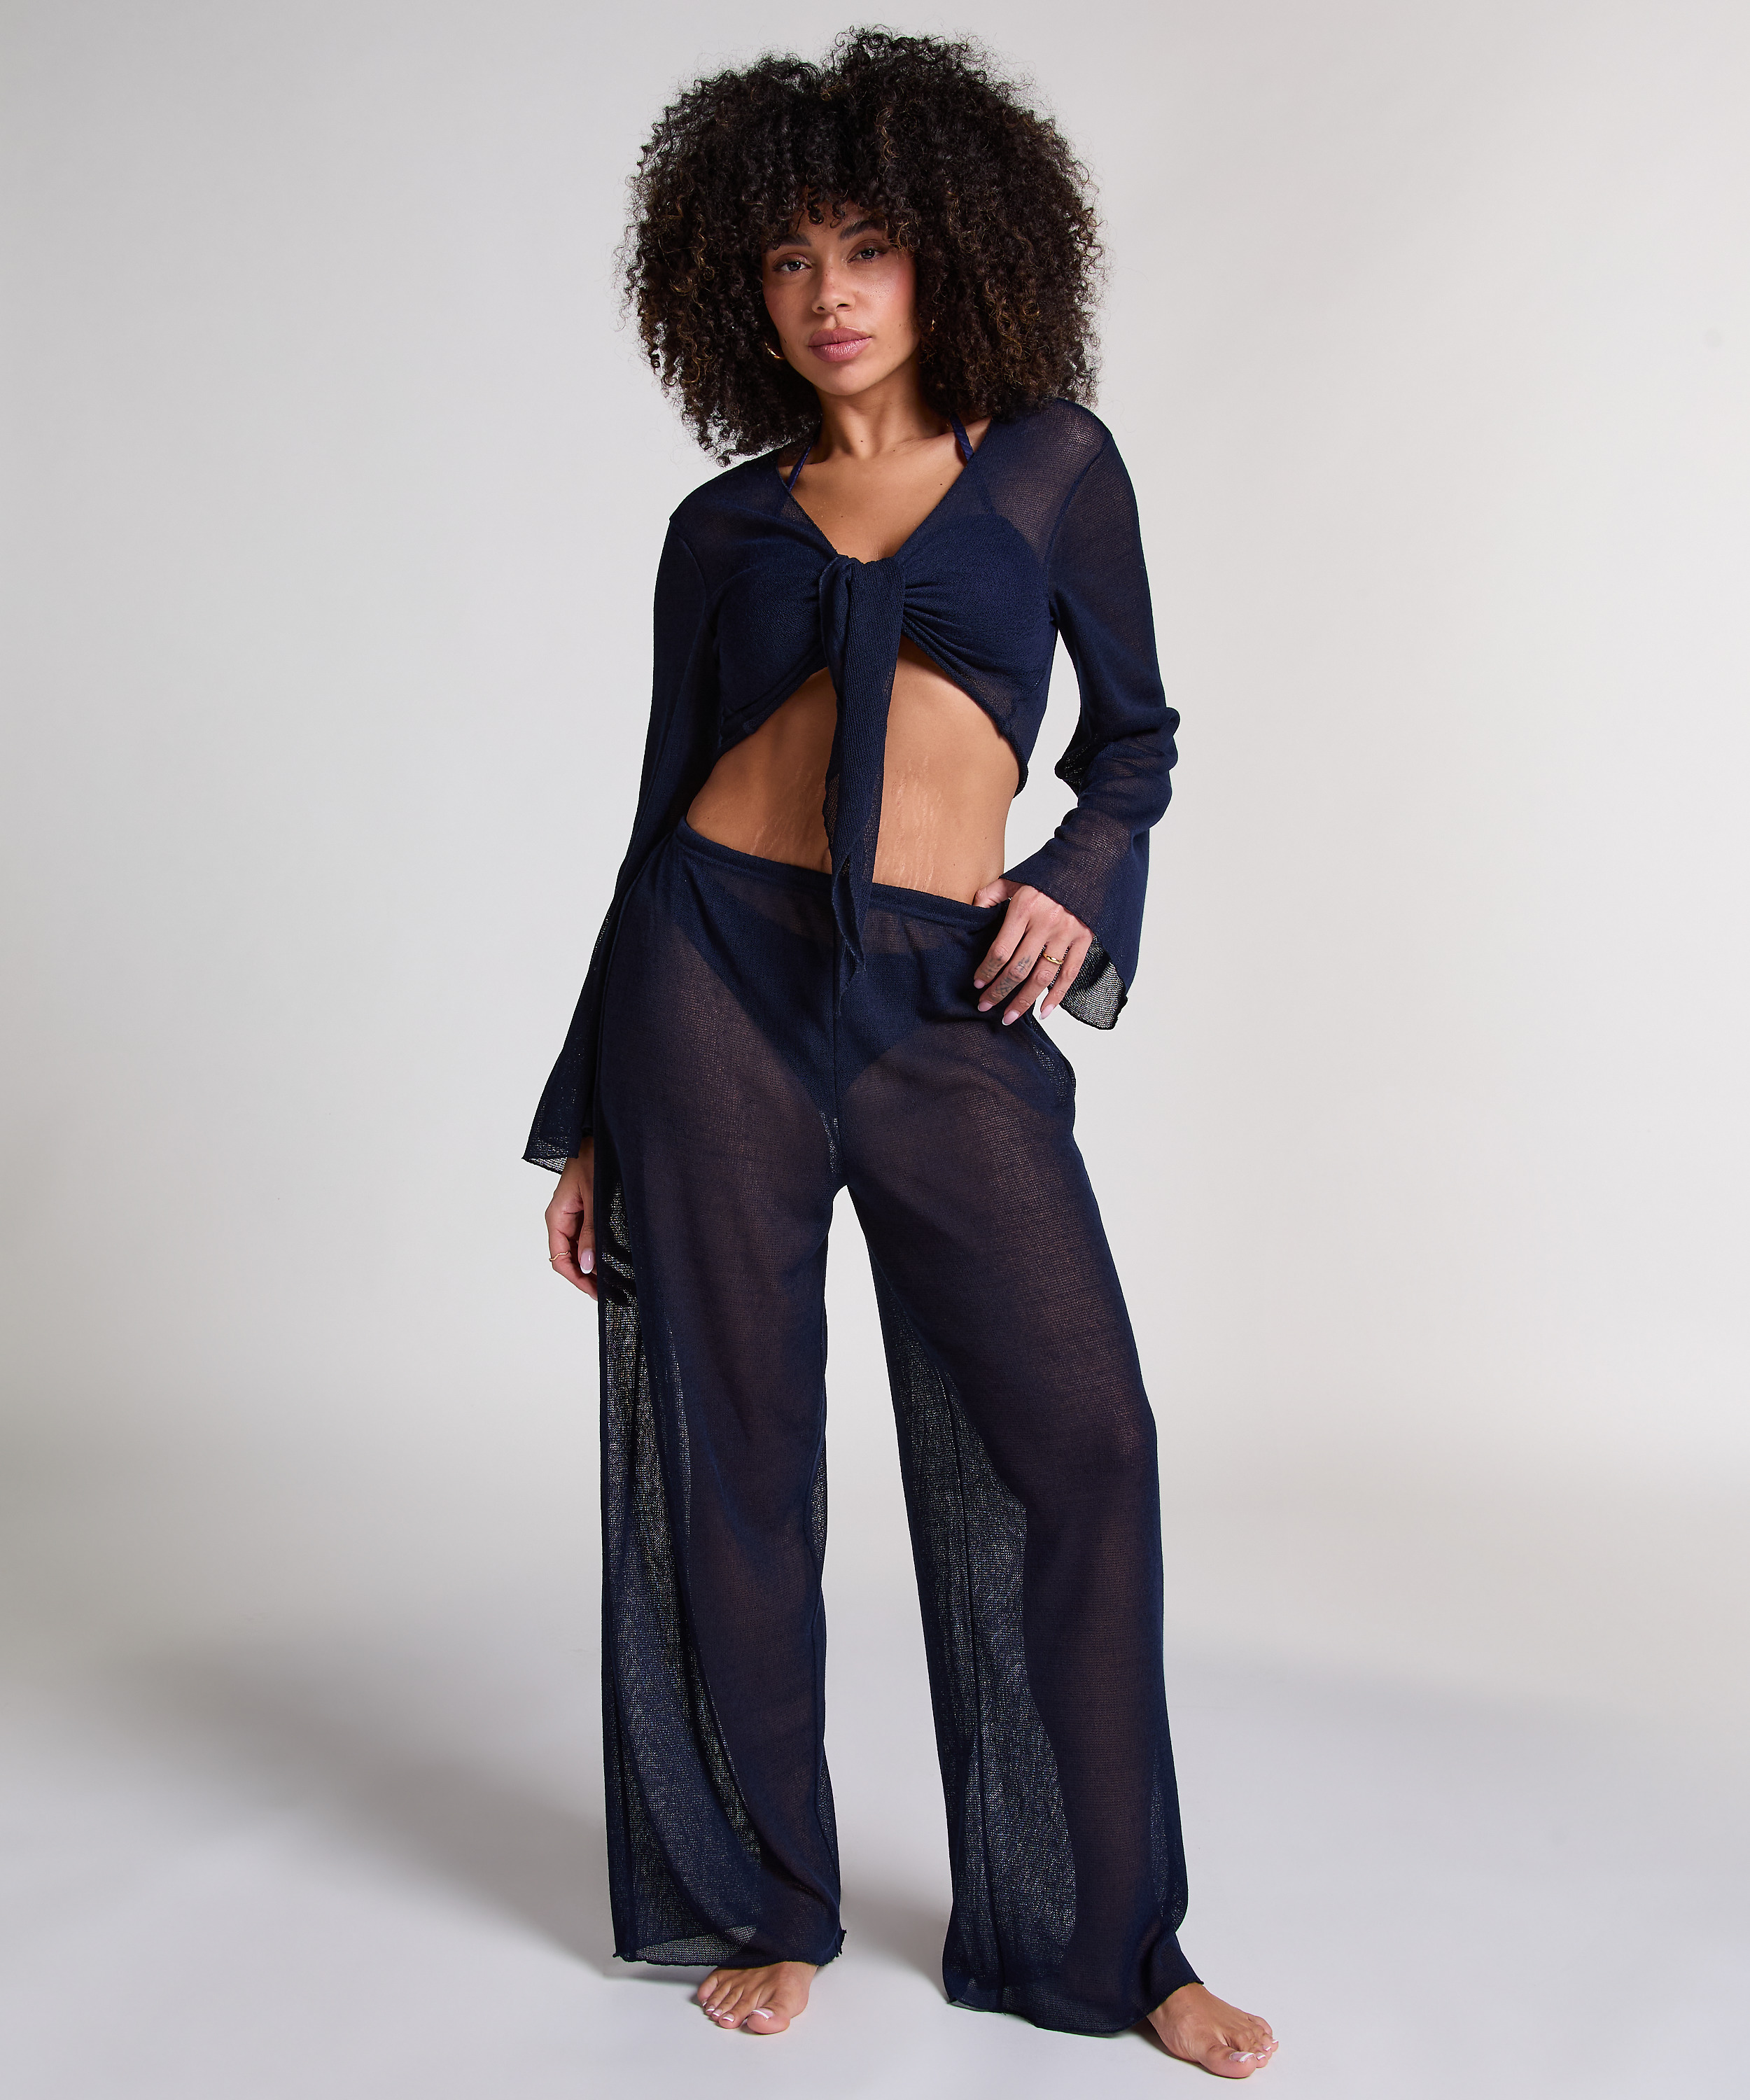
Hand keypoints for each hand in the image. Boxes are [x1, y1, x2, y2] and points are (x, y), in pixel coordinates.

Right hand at [545, 1139, 596, 1298]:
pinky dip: (596, 1250)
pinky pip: (586, 1237)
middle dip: (585, 1276)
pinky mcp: (584, 1210)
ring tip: (612, 1280)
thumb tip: (588, 1264)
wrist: (599, 1136)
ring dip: (592, 1265)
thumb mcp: (594, 1198)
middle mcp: (562, 1218)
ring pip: (578, 1249)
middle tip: (609, 1292)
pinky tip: (611, 1259)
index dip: (576, 1278)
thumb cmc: (594, 1160)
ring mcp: (573, 1215)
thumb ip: (591, 1231)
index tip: (595, 1292)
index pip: (559, 1259)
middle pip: (568, 1258)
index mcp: (557, 1216)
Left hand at [971, 881, 1091, 1023]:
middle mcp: (1045, 924)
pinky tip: (1044, 1011)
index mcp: (1024, 908)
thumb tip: (972, 914)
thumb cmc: (1047, 871)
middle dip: (999, 991)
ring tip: (1009, 1017)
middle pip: (1018, 969)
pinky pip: (1069, 975)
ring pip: (1042, 978)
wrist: (1086, 862)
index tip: (977, 982)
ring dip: (1024, 1001)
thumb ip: (990, 895)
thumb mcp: (1014, 878)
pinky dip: (1057, 997)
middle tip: (985, 1005)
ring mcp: (1066, 934)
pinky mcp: (1084, 940)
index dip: (987, 970)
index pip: (1000, 950)